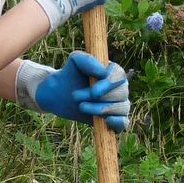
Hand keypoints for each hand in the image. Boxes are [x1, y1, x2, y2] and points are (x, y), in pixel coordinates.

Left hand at [15, 52, 129, 130]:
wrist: (59, 95)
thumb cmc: (69, 76)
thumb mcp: (74, 62)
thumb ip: (87, 60)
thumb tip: (103, 72)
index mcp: (113, 72)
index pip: (120, 76)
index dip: (108, 85)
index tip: (93, 91)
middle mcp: (120, 87)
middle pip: (121, 93)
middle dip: (98, 98)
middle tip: (76, 97)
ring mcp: (119, 104)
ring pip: (122, 108)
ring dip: (100, 109)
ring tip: (81, 107)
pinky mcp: (115, 120)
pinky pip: (124, 122)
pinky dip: (117, 122)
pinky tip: (105, 121)